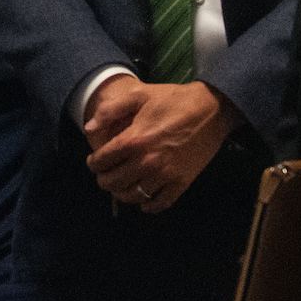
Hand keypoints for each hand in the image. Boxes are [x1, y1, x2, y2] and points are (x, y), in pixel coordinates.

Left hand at [83, 78, 236, 213]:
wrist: (211, 109)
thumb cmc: (173, 99)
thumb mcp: (139, 95)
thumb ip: (110, 110)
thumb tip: (89, 129)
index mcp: (134, 140)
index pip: (102, 161)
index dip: (93, 163)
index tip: (95, 161)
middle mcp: (146, 162)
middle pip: (113, 182)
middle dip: (104, 180)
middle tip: (106, 174)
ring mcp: (165, 175)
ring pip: (132, 196)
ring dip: (122, 193)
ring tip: (121, 186)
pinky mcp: (181, 183)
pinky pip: (159, 204)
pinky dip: (148, 205)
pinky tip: (144, 199)